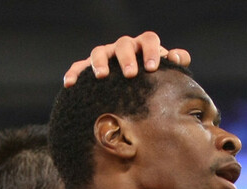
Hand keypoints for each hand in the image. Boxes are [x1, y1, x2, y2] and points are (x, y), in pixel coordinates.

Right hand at [63, 31, 190, 86]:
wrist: (136, 91)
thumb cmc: (153, 79)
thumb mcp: (166, 72)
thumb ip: (176, 63)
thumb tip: (177, 57)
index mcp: (144, 46)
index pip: (149, 40)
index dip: (151, 51)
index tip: (152, 67)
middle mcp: (124, 48)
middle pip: (123, 44)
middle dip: (126, 58)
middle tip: (130, 74)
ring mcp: (106, 56)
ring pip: (99, 51)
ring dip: (99, 62)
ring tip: (101, 76)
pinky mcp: (90, 67)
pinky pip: (79, 66)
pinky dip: (74, 73)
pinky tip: (69, 84)